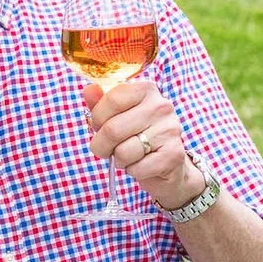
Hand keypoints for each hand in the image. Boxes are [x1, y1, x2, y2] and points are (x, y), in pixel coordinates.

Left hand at [85, 73, 205, 213]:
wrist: (168, 164)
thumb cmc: (136, 136)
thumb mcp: (116, 116)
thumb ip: (100, 103)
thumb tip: (89, 89)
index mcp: (146, 90)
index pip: (112, 99)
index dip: (98, 118)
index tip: (99, 126)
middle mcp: (161, 106)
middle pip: (113, 129)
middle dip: (101, 146)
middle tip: (107, 150)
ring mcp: (170, 130)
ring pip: (124, 152)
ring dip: (119, 160)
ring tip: (129, 156)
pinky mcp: (174, 155)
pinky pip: (137, 168)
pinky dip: (134, 171)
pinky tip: (143, 165)